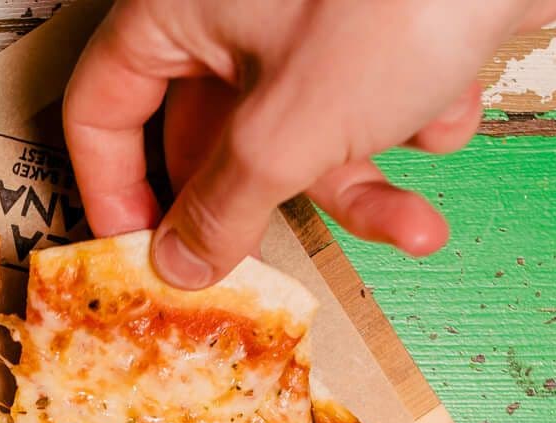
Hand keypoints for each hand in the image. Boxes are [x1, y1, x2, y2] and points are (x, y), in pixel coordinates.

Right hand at [66, 0, 555, 281]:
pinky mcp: (384, 20)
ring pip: (307, 128)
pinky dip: (415, 117)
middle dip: (271, 200)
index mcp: (181, 8)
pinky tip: (453, 99)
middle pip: (214, 134)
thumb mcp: (291, 130)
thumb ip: (224, 206)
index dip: (114, 189)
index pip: (103, 105)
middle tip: (275, 263)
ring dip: (364, 183)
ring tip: (414, 225)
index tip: (141, 257)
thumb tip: (179, 264)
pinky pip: (375, 95)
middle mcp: (239, 8)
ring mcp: (315, 14)